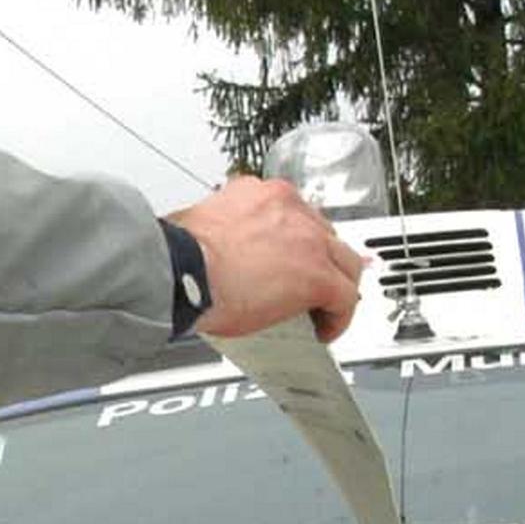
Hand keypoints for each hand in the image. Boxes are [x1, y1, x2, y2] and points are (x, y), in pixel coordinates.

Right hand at [169, 176, 365, 342]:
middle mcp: (289, 208)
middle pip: (323, 234)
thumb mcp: (199, 226)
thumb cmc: (178, 255)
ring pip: (344, 261)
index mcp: (258, 194)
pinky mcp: (317, 276)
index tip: (286, 259)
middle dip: (320, 259)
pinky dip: (339, 316)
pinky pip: (346, 297)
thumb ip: (219, 232)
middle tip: (309, 283)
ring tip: (323, 308)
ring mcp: (308, 240)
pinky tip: (325, 330)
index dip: (294, 242)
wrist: (180, 270)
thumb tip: (212, 252)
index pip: (292, 214)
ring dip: (336, 284)